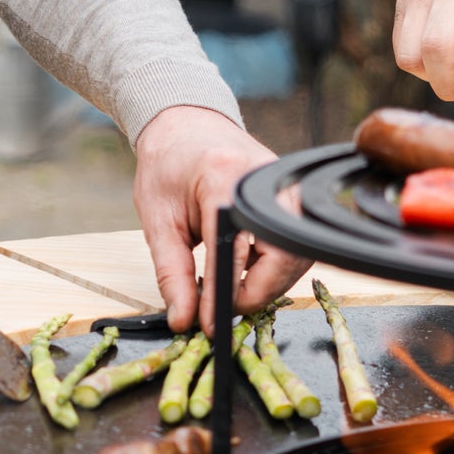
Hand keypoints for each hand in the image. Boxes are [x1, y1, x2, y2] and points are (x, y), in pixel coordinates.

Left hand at [132, 106, 309, 335]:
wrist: (186, 129)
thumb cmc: (168, 169)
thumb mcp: (157, 221)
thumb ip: (172, 273)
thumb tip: (183, 319)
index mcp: (224, 179)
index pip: (234, 251)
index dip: (223, 296)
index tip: (208, 324)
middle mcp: (266, 181)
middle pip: (281, 258)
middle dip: (253, 295)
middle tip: (220, 310)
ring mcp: (287, 187)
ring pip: (295, 258)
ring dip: (265, 285)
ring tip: (228, 291)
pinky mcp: (295, 197)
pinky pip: (296, 246)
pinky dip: (273, 269)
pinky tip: (244, 271)